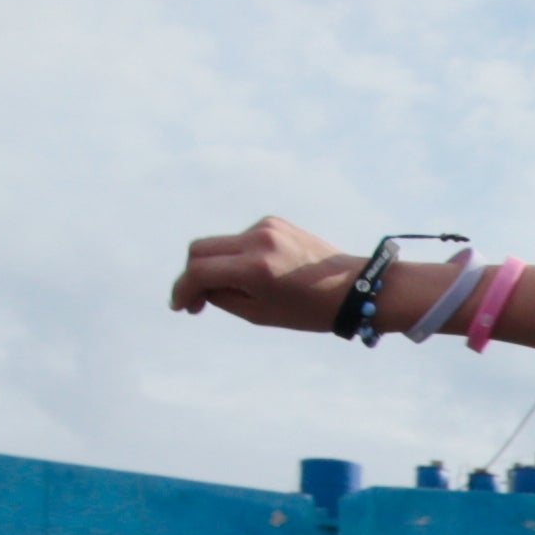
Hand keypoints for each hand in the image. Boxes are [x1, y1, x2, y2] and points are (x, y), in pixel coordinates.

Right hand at [171, 217, 367, 333]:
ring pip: (220, 244)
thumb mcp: (260, 313)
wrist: (354, 288)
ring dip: (218, 266)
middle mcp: (258, 241)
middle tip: (197, 301)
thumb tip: (196, 285)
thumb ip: (221, 297)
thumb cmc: (309, 310)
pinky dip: (238, 257)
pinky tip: (257, 275)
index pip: (199, 271)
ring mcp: (266, 226)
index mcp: (255, 268)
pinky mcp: (274, 221)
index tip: (180, 306)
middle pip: (200, 249)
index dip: (183, 289)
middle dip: (193, 275)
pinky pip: (241, 239)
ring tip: (234, 292)